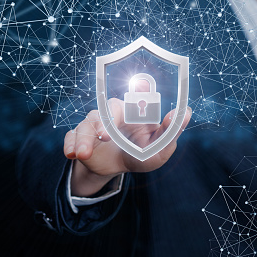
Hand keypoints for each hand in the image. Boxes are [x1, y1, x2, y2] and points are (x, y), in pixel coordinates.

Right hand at [63, 84, 191, 196]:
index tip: (141, 87)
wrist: (115, 169)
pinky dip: (70, 145)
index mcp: (133, 112)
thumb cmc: (140, 154)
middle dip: (104, 120)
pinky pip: (70, 137)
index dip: (139, 90)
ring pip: (86, 125)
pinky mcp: (79, 138)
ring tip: (83, 153)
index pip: (137, 97)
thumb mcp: (158, 150)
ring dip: (83, 138)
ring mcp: (93, 126)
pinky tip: (72, 154)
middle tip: (104, 135)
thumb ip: (171, 132)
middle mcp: (112, 114)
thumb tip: (187, 112)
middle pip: (107, 109)